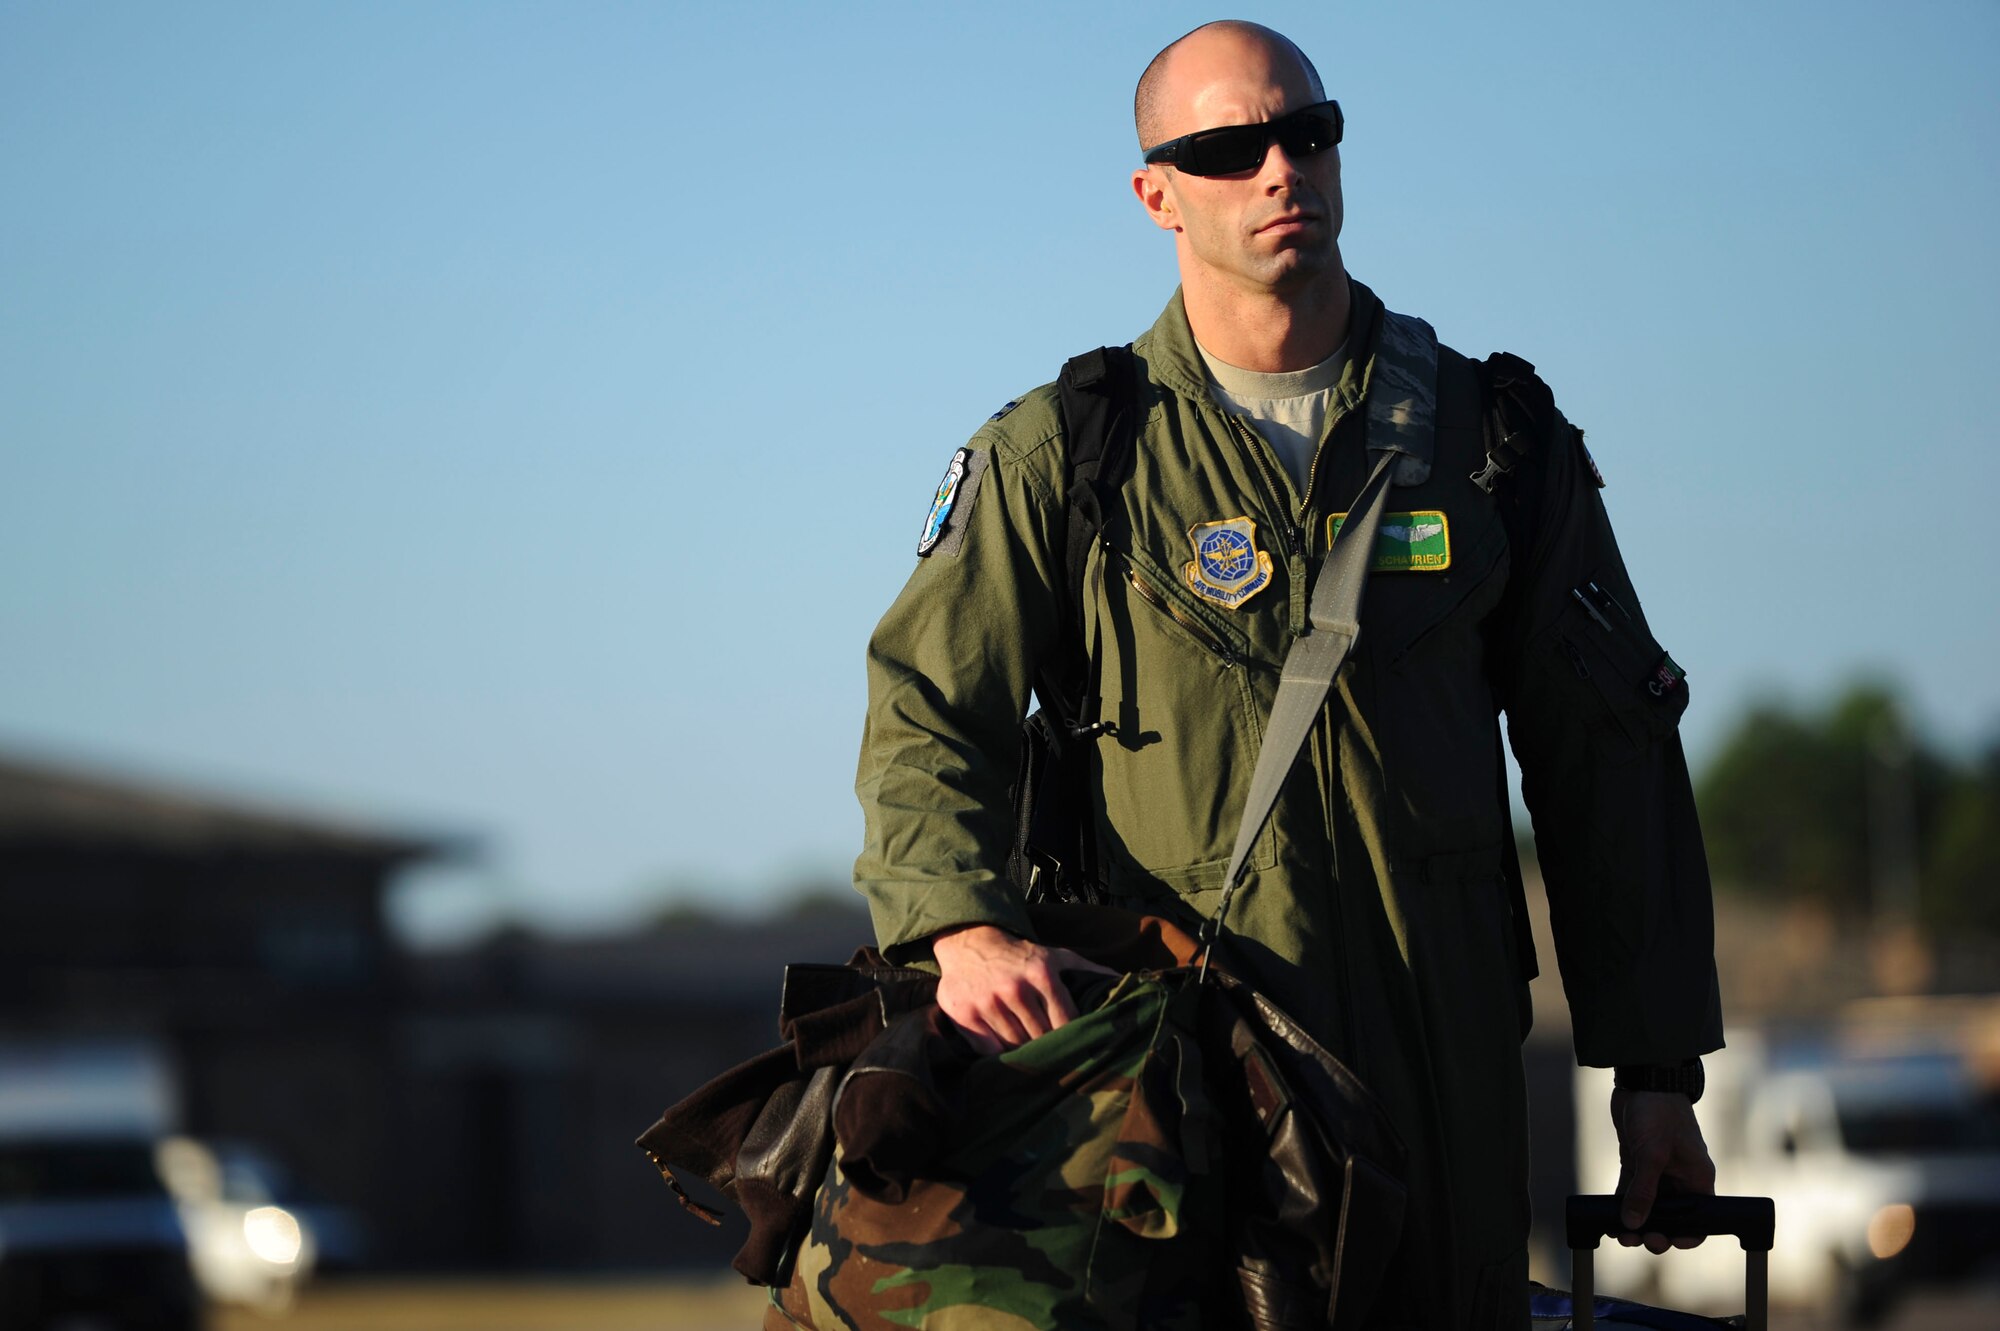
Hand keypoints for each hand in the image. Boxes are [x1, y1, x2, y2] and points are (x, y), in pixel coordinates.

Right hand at [931, 924, 1118, 1055]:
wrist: (968, 942)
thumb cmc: (1018, 956)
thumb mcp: (1054, 955)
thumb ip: (1086, 968)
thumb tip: (1121, 981)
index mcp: (1042, 975)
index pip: (1066, 1022)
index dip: (1072, 1038)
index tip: (1075, 1046)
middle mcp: (1015, 989)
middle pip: (1042, 1038)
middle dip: (1049, 1047)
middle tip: (1053, 1054)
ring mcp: (988, 1004)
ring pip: (1016, 1046)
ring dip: (1024, 1051)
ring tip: (1030, 1050)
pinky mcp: (966, 1015)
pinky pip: (990, 1051)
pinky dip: (999, 1052)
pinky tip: (1005, 1046)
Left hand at [1610, 1088, 1716, 1253]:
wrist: (1642, 1080)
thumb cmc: (1659, 1112)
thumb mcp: (1652, 1153)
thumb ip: (1644, 1190)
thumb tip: (1633, 1223)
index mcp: (1697, 1178)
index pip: (1699, 1218)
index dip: (1686, 1235)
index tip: (1666, 1242)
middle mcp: (1680, 1178)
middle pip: (1671, 1216)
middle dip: (1655, 1231)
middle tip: (1637, 1240)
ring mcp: (1658, 1171)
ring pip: (1649, 1207)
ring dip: (1635, 1221)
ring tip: (1620, 1235)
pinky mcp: (1638, 1163)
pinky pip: (1631, 1191)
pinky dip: (1622, 1205)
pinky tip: (1609, 1218)